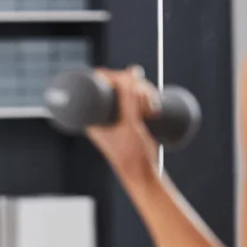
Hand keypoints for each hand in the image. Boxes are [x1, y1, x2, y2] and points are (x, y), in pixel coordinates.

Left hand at [85, 65, 161, 184]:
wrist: (142, 174)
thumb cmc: (131, 152)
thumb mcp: (130, 123)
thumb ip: (129, 98)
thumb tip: (130, 71)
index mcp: (92, 114)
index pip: (97, 83)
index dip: (114, 76)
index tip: (130, 79)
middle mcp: (101, 113)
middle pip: (116, 85)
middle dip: (136, 87)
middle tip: (148, 101)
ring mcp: (116, 116)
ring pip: (129, 92)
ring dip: (144, 94)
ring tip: (153, 109)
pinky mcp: (129, 119)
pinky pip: (137, 101)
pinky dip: (146, 100)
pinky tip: (154, 108)